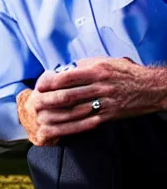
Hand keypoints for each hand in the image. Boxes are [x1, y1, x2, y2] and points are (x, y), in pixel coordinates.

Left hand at [17, 57, 166, 145]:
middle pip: (69, 95)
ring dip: (58, 115)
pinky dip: (74, 125)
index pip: (68, 77)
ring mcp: (105, 102)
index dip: (51, 82)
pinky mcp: (110, 115)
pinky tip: (62, 127)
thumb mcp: (105, 62)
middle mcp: (100, 86)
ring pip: (76, 110)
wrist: (151, 87)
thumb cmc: (125, 72)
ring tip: (44, 117)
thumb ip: (84, 65)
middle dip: (50, 100)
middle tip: (36, 104)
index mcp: (97, 70)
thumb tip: (63, 69)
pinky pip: (88, 121)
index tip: (39, 86)